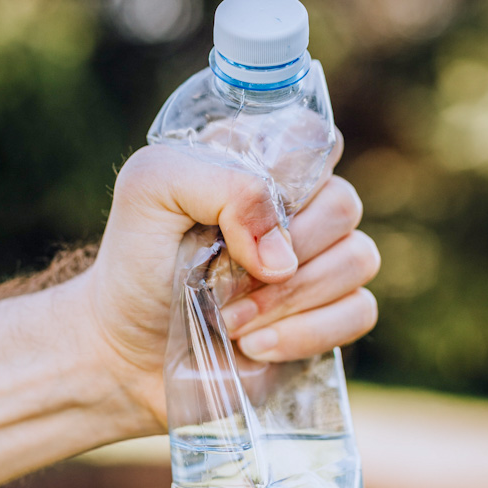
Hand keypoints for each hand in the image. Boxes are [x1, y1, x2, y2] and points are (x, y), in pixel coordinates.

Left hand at [79, 131, 379, 433]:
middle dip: (287, 251)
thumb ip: (219, 182)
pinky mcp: (328, 316)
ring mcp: (319, 263)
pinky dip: (308, 333)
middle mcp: (298, 207)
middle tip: (223, 283)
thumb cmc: (137, 260)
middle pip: (344, 205)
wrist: (127, 347)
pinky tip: (255, 346)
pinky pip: (360, 313)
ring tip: (230, 321)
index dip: (293, 176)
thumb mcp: (151, 191)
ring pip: (359, 260)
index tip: (245, 213)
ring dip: (290, 298)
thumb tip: (282, 251)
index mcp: (261, 164)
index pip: (316, 140)